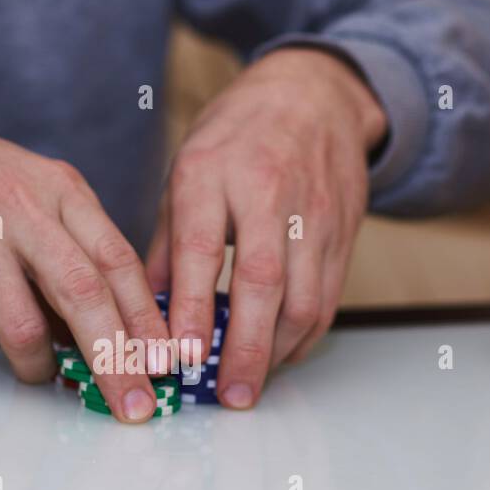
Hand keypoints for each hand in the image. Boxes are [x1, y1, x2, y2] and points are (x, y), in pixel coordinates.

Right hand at [0, 96, 168, 422]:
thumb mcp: (35, 190)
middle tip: (133, 406)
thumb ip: (74, 246)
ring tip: (37, 374)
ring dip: (37, 367)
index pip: (119, 263)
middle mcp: (21, 209)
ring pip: (23, 326)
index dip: (147, 322)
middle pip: (85, 296)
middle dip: (115, 362)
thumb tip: (110, 327)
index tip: (166, 366)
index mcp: (61, 191)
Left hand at [146, 47, 386, 407]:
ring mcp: (313, 213)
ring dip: (278, 352)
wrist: (315, 95)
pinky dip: (305, 337)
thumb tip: (145, 310)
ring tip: (250, 385)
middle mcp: (267, 193)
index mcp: (212, 174)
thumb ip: (168, 243)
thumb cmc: (237, 136)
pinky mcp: (344, 233)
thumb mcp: (186, 172)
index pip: (203, 250)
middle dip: (247, 348)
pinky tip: (281, 356)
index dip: (194, 308)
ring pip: (305, 297)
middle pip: (263, 282)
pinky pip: (328, 298)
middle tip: (231, 395)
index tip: (183, 355)